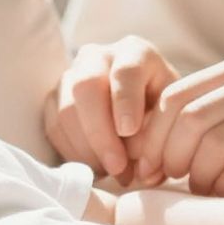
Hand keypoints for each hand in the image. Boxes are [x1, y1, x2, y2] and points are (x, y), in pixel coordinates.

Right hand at [43, 36, 178, 180]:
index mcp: (134, 51)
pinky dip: (73, 153)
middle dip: (101, 133)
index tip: (129, 131)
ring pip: (66, 111)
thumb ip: (158, 133)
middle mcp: (97, 56)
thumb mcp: (170, 114)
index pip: (125, 71)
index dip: (125, 102)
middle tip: (117, 167)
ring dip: (87, 150)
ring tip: (111, 173)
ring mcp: (70, 76)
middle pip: (86, 87)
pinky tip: (95, 167)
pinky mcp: (53, 98)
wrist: (142, 108)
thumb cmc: (161, 110)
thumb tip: (137, 164)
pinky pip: (54, 128)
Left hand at [126, 53, 223, 196]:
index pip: (175, 96)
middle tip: (166, 182)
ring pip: (215, 143)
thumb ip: (218, 111)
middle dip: (168, 157)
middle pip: (189, 119)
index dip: (153, 134)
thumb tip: (155, 140)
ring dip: (197, 176)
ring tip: (199, 190)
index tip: (148, 165)